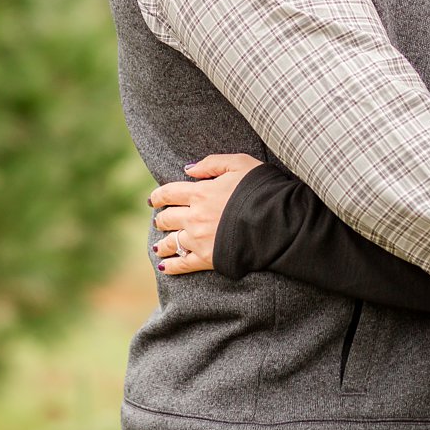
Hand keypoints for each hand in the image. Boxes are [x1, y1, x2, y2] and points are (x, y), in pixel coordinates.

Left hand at [148, 154, 262, 274]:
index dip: (158, 196)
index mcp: (200, 193)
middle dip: (161, 218)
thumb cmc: (261, 188)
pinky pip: (182, 264)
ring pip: (171, 242)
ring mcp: (199, 239)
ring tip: (159, 245)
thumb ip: (211, 163)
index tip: (153, 200)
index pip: (168, 193)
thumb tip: (188, 169)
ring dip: (162, 243)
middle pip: (166, 218)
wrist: (276, 220)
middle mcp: (194, 217)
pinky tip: (164, 266)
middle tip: (161, 220)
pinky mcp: (207, 259)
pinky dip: (171, 266)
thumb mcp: (239, 163)